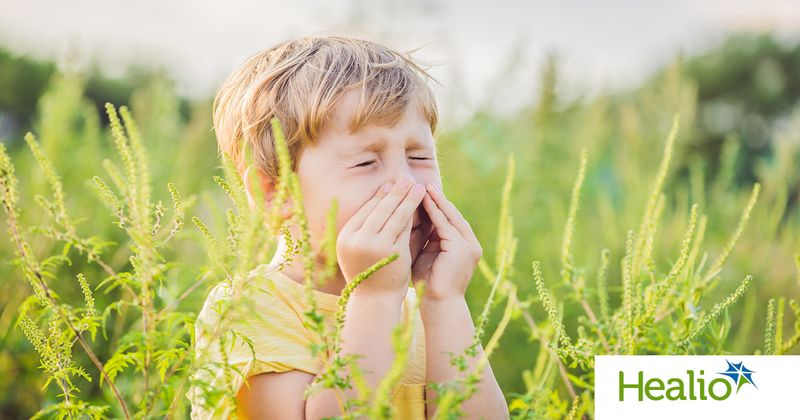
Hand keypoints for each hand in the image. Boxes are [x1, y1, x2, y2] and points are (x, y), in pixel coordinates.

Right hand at [336, 176, 426, 300]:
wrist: (375, 301)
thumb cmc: (370, 273)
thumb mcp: (362, 249)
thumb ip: (370, 228)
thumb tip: (384, 198)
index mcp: (345, 237)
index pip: (365, 210)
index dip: (380, 196)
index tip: (391, 184)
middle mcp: (356, 239)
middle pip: (379, 209)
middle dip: (394, 192)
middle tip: (405, 178)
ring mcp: (373, 245)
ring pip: (393, 215)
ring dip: (407, 198)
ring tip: (417, 186)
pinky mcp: (391, 251)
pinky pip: (403, 227)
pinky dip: (413, 214)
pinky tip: (421, 204)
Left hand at [411, 183, 482, 301]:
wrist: (438, 305)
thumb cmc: (428, 284)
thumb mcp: (426, 255)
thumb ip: (424, 239)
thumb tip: (411, 219)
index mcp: (464, 247)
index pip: (450, 221)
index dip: (437, 206)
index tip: (423, 192)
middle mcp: (470, 245)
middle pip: (453, 216)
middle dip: (438, 199)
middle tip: (425, 183)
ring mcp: (469, 246)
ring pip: (450, 217)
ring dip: (437, 201)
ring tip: (424, 187)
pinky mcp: (462, 248)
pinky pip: (445, 225)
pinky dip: (434, 212)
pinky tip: (424, 201)